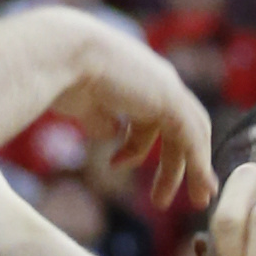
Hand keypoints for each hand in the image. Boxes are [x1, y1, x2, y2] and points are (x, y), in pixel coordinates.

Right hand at [45, 21, 213, 208]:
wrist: (62, 55)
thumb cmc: (58, 74)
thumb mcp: (82, 103)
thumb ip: (100, 118)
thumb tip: (114, 134)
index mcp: (132, 79)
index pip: (149, 115)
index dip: (140, 145)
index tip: (120, 166)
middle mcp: (154, 80)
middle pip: (177, 126)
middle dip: (178, 161)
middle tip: (166, 196)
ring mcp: (165, 87)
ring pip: (191, 133)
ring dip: (194, 168)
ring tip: (196, 199)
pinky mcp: (171, 99)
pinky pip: (192, 137)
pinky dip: (198, 163)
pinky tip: (198, 186)